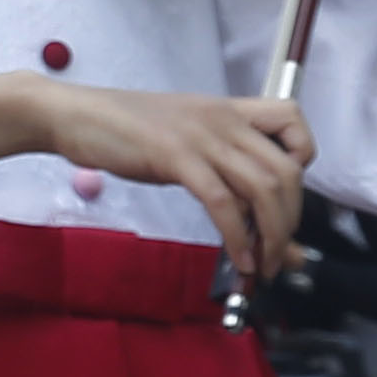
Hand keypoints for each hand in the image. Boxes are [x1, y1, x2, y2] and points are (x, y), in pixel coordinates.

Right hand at [40, 85, 315, 278]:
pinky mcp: (175, 155)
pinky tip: (238, 258)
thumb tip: (248, 215)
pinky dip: (238, 236)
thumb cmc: (123, 131)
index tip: (284, 195)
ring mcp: (199, 136)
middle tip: (279, 254)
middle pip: (286, 171)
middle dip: (291, 222)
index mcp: (227, 110)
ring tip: (263, 266)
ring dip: (273, 237)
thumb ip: (221, 178)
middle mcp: (222, 119)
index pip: (294, 122)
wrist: (73, 114)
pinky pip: (222, 201)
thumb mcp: (182, 146)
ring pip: (262, 188)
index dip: (303, 162)